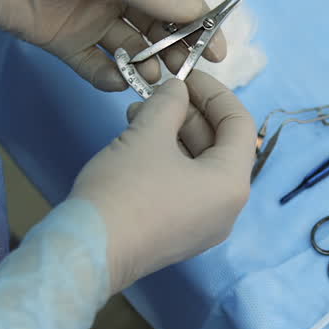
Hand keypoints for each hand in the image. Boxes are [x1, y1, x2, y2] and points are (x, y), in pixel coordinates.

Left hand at [0, 0, 225, 90]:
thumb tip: (198, 14)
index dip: (199, 20)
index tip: (216, 49)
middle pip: (157, 25)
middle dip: (175, 48)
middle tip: (186, 72)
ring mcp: (91, 18)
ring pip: (131, 48)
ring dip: (146, 64)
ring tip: (154, 77)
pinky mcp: (65, 43)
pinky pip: (96, 66)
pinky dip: (110, 77)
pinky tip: (119, 82)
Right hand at [69, 72, 254, 291]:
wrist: (89, 252)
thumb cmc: (125, 190)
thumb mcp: (148, 134)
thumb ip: (169, 103)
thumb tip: (177, 89)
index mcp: (232, 184)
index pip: (239, 123)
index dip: (214, 92)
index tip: (185, 76)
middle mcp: (227, 209)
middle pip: (220, 146)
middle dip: (188, 114)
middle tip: (156, 94)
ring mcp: (204, 226)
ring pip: (200, 167)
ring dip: (173, 135)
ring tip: (138, 115)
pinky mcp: (180, 235)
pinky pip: (186, 188)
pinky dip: (168, 161)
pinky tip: (138, 144)